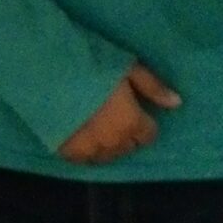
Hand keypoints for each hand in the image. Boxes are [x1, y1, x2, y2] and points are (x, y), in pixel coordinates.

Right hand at [58, 63, 180, 164]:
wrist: (46, 70)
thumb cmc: (90, 63)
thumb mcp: (127, 68)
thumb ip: (152, 87)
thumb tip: (176, 103)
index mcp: (130, 122)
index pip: (148, 135)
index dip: (145, 123)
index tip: (137, 111)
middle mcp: (112, 142)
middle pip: (128, 147)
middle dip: (128, 135)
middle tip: (117, 116)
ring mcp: (87, 149)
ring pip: (106, 157)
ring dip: (107, 145)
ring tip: (100, 128)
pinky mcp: (64, 151)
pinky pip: (82, 160)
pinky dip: (86, 150)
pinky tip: (80, 134)